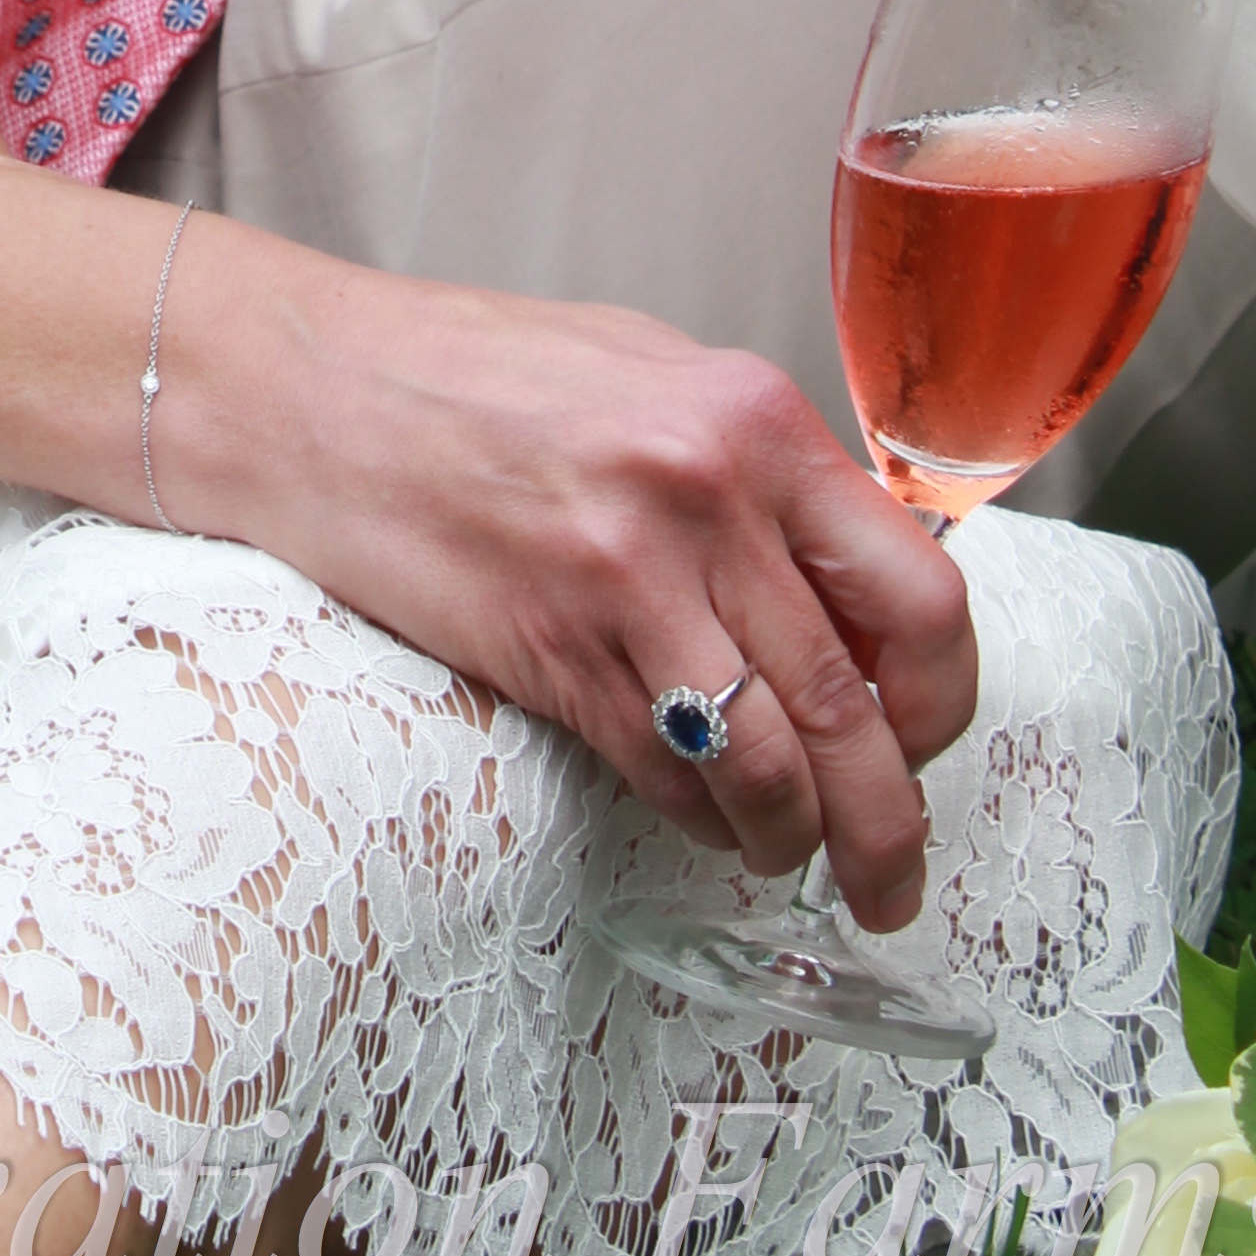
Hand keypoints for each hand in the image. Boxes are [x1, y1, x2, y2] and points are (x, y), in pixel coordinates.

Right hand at [157, 226, 976, 929]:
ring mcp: (626, 579)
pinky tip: (698, 815)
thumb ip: (758, 471)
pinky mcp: (550, 650)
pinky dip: (699, 819)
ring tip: (791, 861)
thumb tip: (854, 586)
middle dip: (891, 824)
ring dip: (795, 842)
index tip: (927, 739)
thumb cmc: (470, 374)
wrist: (312, 386)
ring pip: (769, 766)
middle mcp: (705, 495)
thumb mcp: (649, 373)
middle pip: (854, 707)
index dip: (943, 697)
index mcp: (749, 418)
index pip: (917, 592)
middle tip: (894, 882)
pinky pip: (664, 774)